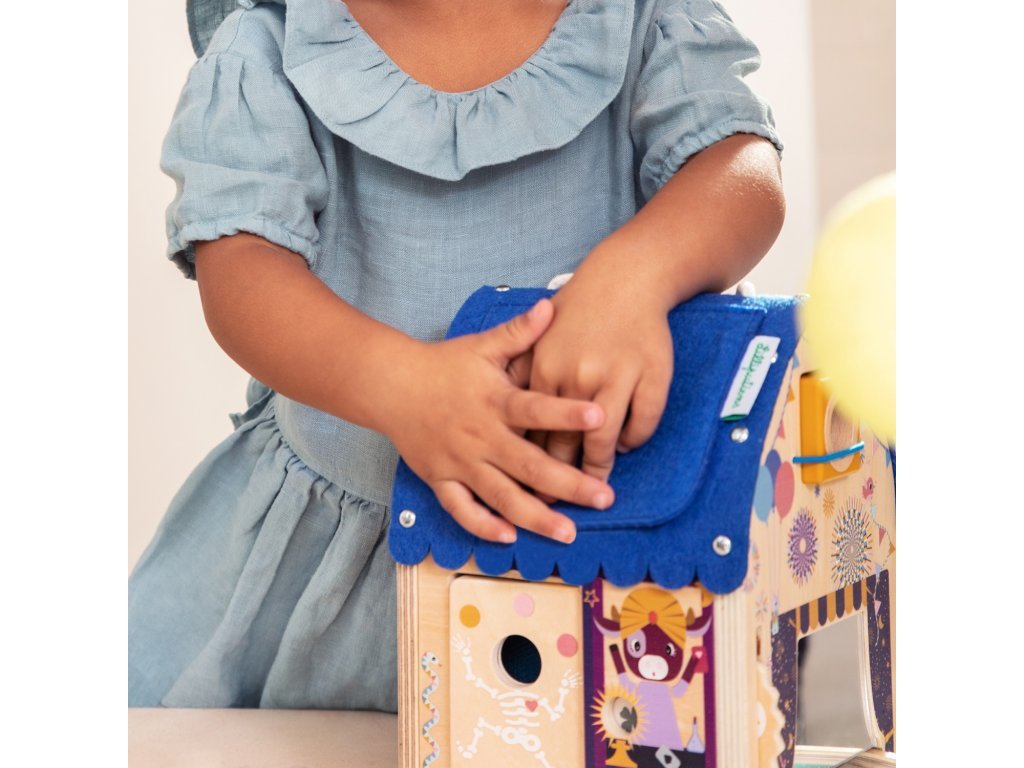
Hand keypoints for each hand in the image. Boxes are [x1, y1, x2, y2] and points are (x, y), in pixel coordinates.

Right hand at [380, 300, 614, 543]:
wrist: (390, 385)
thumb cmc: (443, 365)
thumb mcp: (482, 345)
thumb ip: (519, 332)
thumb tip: (551, 306)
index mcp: (494, 401)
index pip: (535, 407)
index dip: (567, 412)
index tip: (601, 415)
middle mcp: (480, 436)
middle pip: (529, 466)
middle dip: (569, 484)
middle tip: (604, 498)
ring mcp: (459, 462)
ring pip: (501, 496)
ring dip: (536, 517)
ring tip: (568, 533)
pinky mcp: (440, 480)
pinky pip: (461, 509)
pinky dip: (483, 526)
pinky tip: (510, 538)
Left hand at [522, 276, 673, 485]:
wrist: (625, 279)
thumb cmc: (578, 311)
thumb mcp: (539, 339)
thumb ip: (520, 375)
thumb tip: (505, 417)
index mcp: (547, 371)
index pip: (534, 432)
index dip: (531, 463)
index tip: (529, 488)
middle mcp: (578, 378)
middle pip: (568, 444)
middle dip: (562, 479)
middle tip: (559, 503)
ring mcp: (616, 377)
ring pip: (605, 440)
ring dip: (600, 467)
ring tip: (597, 487)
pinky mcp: (650, 375)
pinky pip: (642, 423)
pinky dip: (634, 440)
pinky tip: (626, 446)